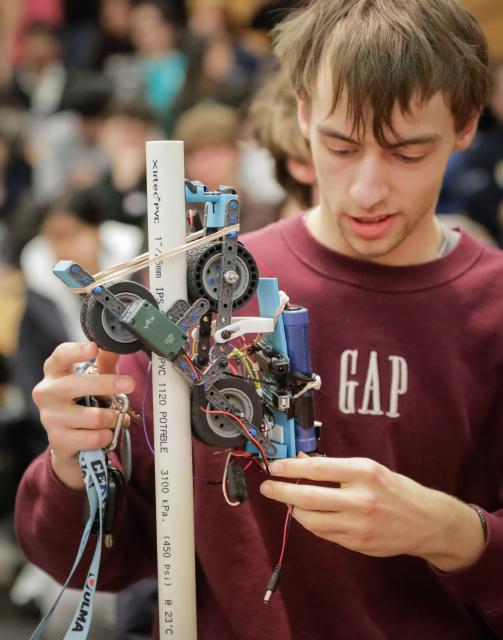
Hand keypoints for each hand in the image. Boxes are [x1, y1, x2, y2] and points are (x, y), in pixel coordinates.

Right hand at [33, 342, 134, 489]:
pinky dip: (107, 436)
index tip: (93, 348)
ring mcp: (50, 417)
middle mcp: (47, 393)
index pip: (61, 356)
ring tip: (114, 417)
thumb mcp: (93, 380)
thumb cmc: (82, 401)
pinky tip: (104, 433)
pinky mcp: (58, 440)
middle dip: (107, 384)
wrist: (68, 440)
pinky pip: (94, 438)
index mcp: (55, 372)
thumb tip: (116, 346)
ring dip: (112, 418)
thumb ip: (104, 363)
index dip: (76, 351)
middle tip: (130, 384)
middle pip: (77, 385)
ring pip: (93, 417)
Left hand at [260, 456, 484, 571]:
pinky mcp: (357, 544)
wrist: (427, 522)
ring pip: (312, 520)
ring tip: (289, 501)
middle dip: (281, 491)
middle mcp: (360, 499)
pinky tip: (308, 514)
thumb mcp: (370, 469)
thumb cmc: (396, 490)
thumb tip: (302, 461)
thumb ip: (337, 467)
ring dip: (295, 510)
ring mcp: (358, 525)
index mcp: (364, 472)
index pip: (317, 468)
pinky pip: (325, 533)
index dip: (291, 467)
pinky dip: (312, 523)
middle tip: (267, 487)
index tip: (275, 466)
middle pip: (308, 496)